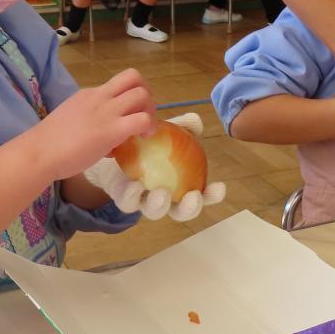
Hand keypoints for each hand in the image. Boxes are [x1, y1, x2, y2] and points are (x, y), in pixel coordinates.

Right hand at [31, 69, 155, 181]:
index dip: (131, 97)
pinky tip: (143, 138)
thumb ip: (92, 123)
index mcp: (89, 94)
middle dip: (147, 95)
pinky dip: (149, 126)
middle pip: (134, 77)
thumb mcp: (73, 121)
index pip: (119, 84)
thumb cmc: (51, 144)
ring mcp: (106, 112)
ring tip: (146, 129)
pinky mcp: (111, 130)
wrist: (38, 153)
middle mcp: (99, 97)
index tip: (130, 114)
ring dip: (151, 111)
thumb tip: (110, 142)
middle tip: (144, 116)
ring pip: (142, 94)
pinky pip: (142, 119)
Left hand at [84, 113, 226, 221]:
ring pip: (154, 211)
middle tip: (193, 198)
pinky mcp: (122, 198)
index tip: (219, 187)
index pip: (201, 195)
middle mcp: (164, 198)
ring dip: (159, 205)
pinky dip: (132, 195)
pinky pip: (128, 202)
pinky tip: (135, 184)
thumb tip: (195, 121)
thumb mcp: (166, 130)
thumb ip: (181, 126)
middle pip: (180, 212)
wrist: (115, 146)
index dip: (212, 195)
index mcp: (180, 186)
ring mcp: (143, 200)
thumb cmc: (148, 141)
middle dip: (189, 209)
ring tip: (161, 194)